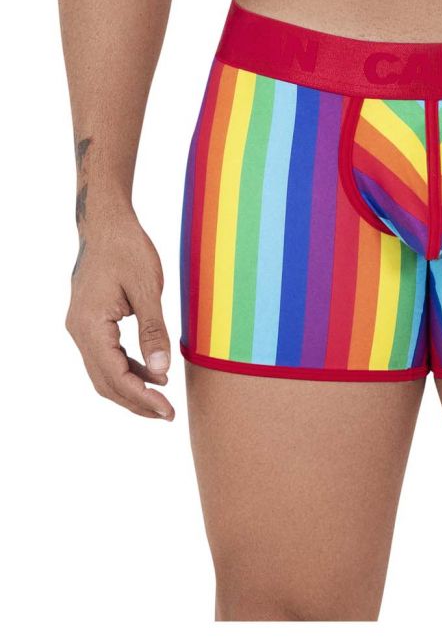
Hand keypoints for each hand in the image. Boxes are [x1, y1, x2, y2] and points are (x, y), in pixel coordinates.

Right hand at [66, 211, 174, 419]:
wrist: (105, 223)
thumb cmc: (127, 249)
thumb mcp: (148, 289)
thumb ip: (153, 332)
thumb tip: (160, 373)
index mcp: (90, 325)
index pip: (115, 376)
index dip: (142, 398)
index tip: (167, 411)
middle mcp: (79, 331)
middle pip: (105, 382)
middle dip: (135, 402)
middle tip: (167, 414)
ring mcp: (81, 327)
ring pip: (103, 372)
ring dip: (130, 388)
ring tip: (161, 399)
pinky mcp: (89, 322)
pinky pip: (105, 355)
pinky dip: (126, 369)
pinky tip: (150, 373)